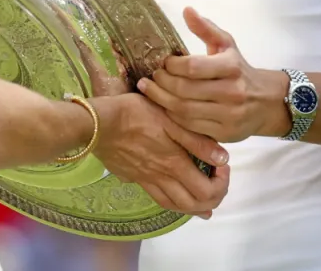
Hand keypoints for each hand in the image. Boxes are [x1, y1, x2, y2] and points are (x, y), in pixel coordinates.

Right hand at [91, 93, 229, 217]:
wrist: (97, 124)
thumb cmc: (134, 114)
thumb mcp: (169, 119)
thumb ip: (196, 141)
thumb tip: (223, 158)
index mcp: (174, 163)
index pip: (207, 191)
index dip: (222, 183)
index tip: (223, 166)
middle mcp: (162, 178)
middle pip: (194, 205)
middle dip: (213, 198)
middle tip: (217, 180)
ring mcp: (147, 181)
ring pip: (176, 206)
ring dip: (195, 206)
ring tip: (205, 198)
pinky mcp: (135, 179)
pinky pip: (159, 199)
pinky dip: (175, 202)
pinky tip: (177, 194)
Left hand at [137, 8, 288, 142]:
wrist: (266, 101)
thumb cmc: (239, 69)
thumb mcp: (226, 44)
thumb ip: (205, 28)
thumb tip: (187, 10)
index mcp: (231, 67)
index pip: (193, 67)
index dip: (172, 65)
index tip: (163, 62)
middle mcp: (232, 92)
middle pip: (185, 90)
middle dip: (162, 83)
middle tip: (151, 77)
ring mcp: (229, 115)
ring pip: (184, 110)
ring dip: (161, 100)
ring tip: (149, 90)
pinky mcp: (224, 133)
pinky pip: (190, 127)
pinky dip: (172, 116)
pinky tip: (164, 106)